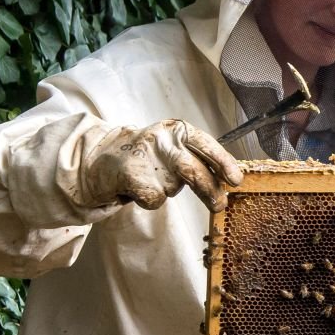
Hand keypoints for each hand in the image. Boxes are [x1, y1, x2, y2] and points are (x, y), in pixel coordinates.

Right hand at [81, 120, 242, 211]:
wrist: (99, 159)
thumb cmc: (145, 157)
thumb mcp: (173, 149)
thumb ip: (197, 160)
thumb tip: (228, 181)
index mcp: (176, 130)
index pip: (206, 144)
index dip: (223, 163)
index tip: (235, 180)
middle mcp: (163, 139)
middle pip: (195, 170)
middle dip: (210, 191)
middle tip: (219, 204)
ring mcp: (146, 155)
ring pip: (173, 187)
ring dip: (168, 191)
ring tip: (153, 180)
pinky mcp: (131, 173)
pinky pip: (155, 199)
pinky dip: (149, 200)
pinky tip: (137, 188)